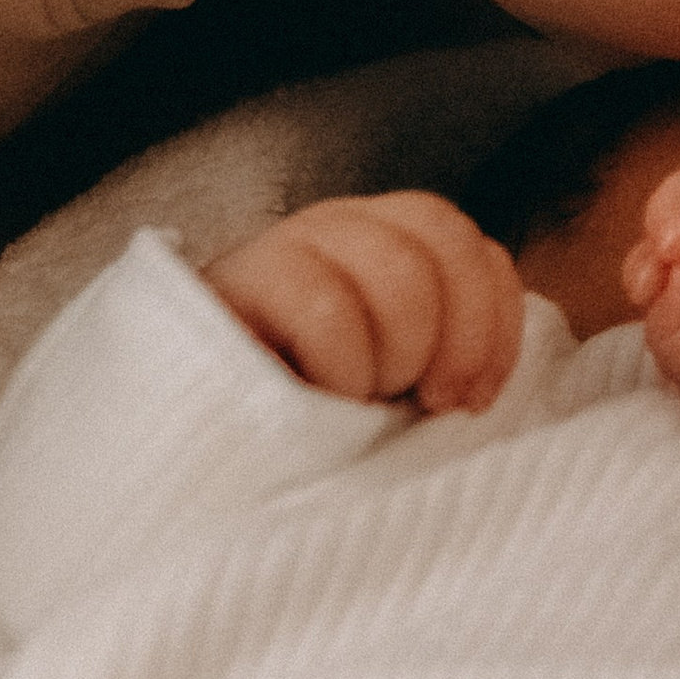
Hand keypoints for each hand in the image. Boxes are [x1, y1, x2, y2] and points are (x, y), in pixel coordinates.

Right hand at [204, 191, 525, 412]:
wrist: (185, 451)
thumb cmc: (302, 432)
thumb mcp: (387, 392)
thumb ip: (439, 363)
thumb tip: (486, 386)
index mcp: (390, 243)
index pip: (476, 247)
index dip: (494, 323)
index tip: (476, 400)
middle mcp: (343, 228)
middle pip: (446, 239)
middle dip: (457, 337)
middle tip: (427, 403)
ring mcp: (289, 244)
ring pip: (399, 269)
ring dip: (398, 353)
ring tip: (365, 402)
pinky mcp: (238, 280)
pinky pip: (328, 305)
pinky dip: (346, 364)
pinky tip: (324, 399)